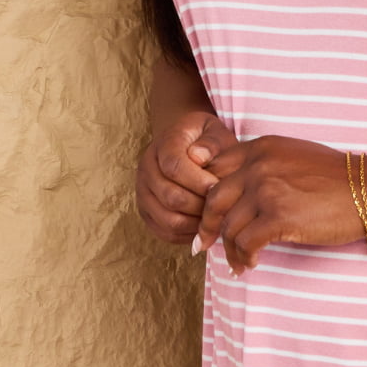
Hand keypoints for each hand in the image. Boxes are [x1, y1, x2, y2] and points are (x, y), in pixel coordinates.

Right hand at [135, 111, 235, 244]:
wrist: (184, 140)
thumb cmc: (205, 138)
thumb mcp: (214, 130)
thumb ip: (211, 142)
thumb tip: (199, 157)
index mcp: (163, 145)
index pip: (174, 167)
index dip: (199, 182)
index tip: (219, 187)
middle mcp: (147, 169)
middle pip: (170, 197)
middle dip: (201, 206)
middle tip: (222, 207)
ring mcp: (143, 192)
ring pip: (168, 219)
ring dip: (196, 223)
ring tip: (216, 218)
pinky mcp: (146, 212)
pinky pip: (165, 232)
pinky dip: (187, 235)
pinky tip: (205, 226)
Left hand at [193, 136, 362, 273]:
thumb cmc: (336, 177)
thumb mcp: (293, 156)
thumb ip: (263, 164)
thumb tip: (237, 190)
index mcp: (261, 148)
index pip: (214, 169)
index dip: (203, 195)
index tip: (205, 214)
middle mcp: (259, 165)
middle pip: (212, 199)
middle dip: (205, 227)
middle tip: (203, 245)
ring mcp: (267, 190)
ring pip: (228, 226)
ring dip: (229, 250)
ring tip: (238, 263)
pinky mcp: (279, 217)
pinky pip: (246, 243)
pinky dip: (244, 258)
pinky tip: (252, 263)